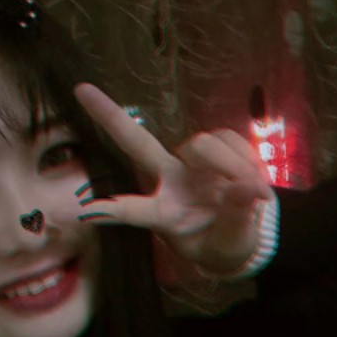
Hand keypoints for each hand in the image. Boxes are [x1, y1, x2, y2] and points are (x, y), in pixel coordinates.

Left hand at [74, 83, 274, 275]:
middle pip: (137, 143)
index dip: (112, 210)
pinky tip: (256, 181)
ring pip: (204, 144)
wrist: (244, 232)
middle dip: (110, 116)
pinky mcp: (215, 148)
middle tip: (80, 90)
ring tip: (255, 195)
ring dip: (234, 166)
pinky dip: (248, 160)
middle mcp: (168, 180)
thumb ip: (235, 221)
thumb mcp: (230, 245)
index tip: (86, 212)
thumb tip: (244, 189)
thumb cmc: (223, 242)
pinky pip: (230, 140)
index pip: (135, 211)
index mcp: (163, 213)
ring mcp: (189, 161)